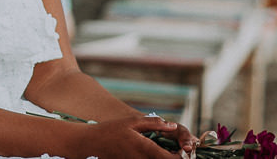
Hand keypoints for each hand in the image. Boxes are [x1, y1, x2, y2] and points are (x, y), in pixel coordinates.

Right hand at [74, 115, 194, 158]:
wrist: (91, 143)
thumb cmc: (112, 130)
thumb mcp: (133, 122)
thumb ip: (154, 124)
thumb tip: (173, 126)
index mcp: (144, 148)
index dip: (181, 157)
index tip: (185, 150)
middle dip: (173, 158)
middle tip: (178, 150)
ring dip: (163, 158)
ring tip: (166, 151)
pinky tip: (153, 153)